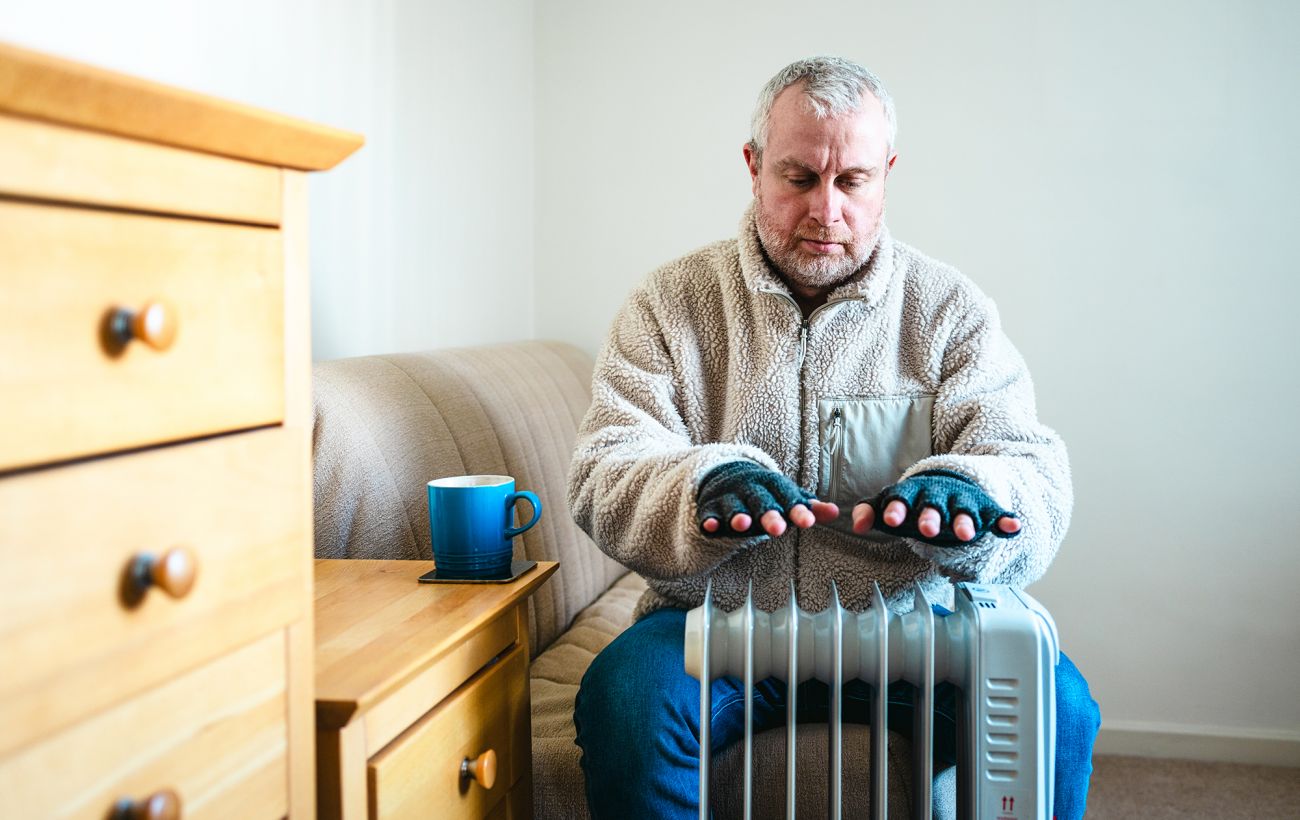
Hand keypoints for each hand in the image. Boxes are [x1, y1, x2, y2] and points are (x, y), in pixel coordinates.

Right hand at [697, 461, 838, 537]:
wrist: (728, 475)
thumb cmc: (766, 493)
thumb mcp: (786, 497)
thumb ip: (809, 507)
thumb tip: (835, 512)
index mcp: (773, 486)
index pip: (788, 497)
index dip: (798, 509)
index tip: (808, 522)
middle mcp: (752, 489)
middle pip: (761, 501)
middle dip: (768, 514)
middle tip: (778, 529)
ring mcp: (731, 497)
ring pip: (735, 506)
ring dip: (738, 515)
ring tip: (741, 525)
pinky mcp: (712, 506)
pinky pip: (710, 513)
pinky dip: (710, 520)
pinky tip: (710, 527)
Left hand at [850, 470, 1019, 545]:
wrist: (945, 481)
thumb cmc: (912, 499)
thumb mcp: (888, 503)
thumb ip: (868, 512)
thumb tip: (856, 526)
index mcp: (911, 492)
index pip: (901, 498)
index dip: (896, 509)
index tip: (889, 521)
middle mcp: (937, 494)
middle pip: (934, 505)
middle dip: (931, 517)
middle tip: (928, 530)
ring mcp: (961, 500)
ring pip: (964, 511)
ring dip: (965, 521)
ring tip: (967, 535)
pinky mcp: (982, 507)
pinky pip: (995, 514)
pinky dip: (1004, 520)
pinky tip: (1013, 527)